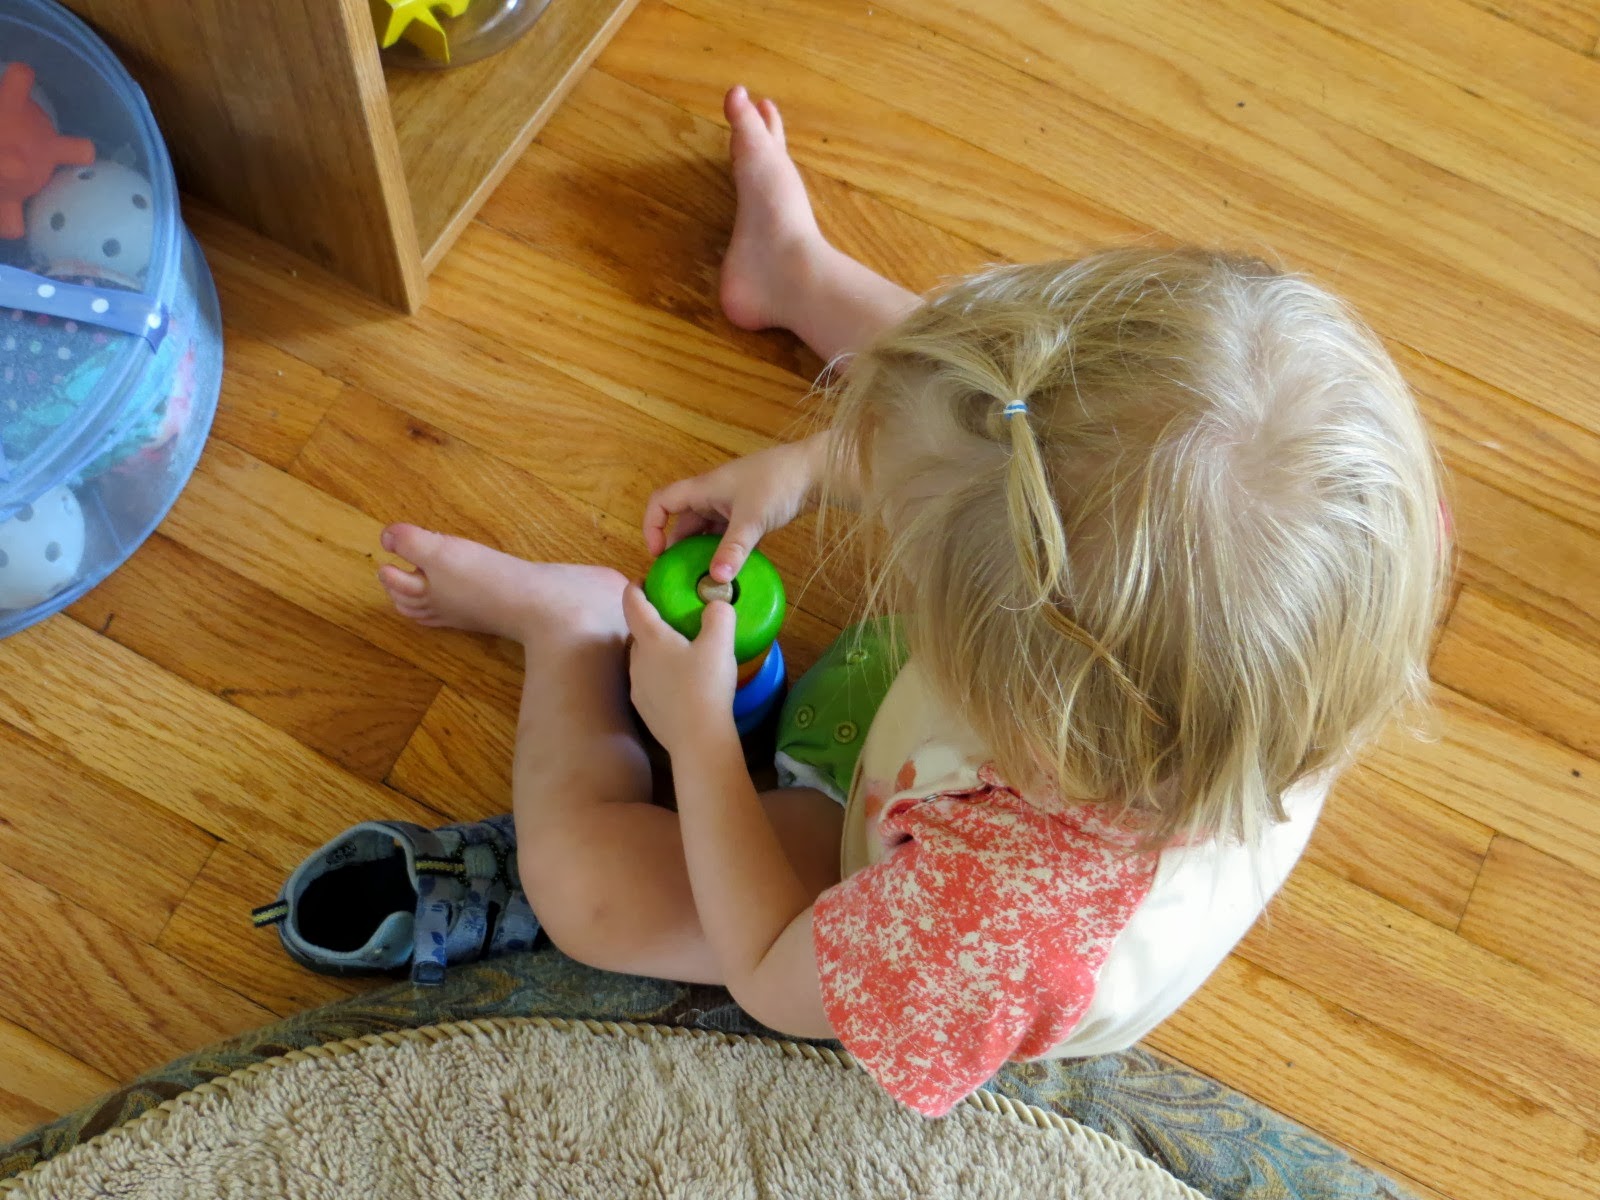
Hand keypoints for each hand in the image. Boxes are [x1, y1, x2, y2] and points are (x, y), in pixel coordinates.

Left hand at [622, 584, 738, 751]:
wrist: (697, 740)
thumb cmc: (706, 686)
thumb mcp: (721, 643)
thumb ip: (719, 615)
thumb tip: (717, 604)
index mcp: (651, 638)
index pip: (633, 603)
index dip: (636, 587)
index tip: (643, 579)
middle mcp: (636, 660)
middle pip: (637, 632)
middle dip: (651, 621)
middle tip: (672, 617)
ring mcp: (637, 685)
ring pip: (642, 658)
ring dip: (655, 650)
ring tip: (679, 652)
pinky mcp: (643, 708)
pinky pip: (648, 682)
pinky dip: (660, 675)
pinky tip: (679, 684)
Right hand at [643, 433, 829, 582]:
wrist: (817, 471)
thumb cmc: (780, 484)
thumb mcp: (753, 520)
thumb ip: (733, 550)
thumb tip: (716, 580)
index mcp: (704, 488)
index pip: (662, 502)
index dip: (652, 525)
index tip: (657, 553)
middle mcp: (712, 494)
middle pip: (683, 521)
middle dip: (678, 547)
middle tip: (680, 576)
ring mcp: (731, 503)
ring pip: (706, 529)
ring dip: (702, 551)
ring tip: (703, 578)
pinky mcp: (749, 512)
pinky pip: (726, 533)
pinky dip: (723, 550)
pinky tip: (730, 570)